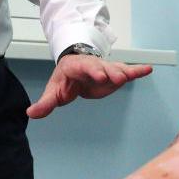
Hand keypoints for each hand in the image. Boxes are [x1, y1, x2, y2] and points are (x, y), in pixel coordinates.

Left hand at [26, 55, 152, 118]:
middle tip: (118, 77)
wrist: (75, 69)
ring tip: (134, 74)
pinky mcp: (114, 75)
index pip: (84, 68)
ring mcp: (105, 69)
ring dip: (124, 71)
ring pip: (115, 68)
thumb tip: (31, 113)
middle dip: (109, 71)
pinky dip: (137, 71)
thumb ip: (45, 103)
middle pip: (102, 67)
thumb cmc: (65, 79)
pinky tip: (148, 69)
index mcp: (76, 67)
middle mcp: (92, 65)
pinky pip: (127, 71)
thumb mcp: (53, 91)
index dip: (91, 71)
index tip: (98, 76)